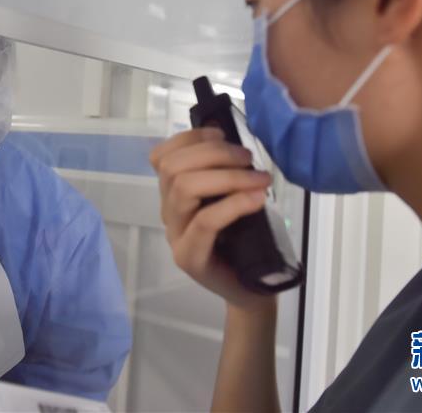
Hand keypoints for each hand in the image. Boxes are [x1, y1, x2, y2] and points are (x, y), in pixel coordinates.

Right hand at [150, 127, 275, 311]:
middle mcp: (168, 211)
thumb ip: (226, 173)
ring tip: (259, 179)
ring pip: (184, 188)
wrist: (252, 288)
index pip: (162, 156)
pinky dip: (234, 204)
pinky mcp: (190, 257)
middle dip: (214, 153)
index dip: (191, 138)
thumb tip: (237, 140)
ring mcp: (175, 235)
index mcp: (173, 193)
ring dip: (227, 176)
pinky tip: (257, 200)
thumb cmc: (244, 238)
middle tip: (250, 158)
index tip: (223, 134)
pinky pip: (205, 221)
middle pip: (172, 167)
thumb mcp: (233, 196)